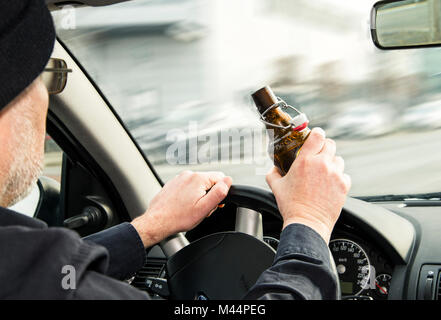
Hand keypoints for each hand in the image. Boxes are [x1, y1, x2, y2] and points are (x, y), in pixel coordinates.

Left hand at [131, 171, 232, 246]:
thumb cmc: (178, 218)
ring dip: (199, 196)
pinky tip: (183, 207)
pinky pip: (188, 187)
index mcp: (198, 178)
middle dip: (209, 195)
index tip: (213, 203)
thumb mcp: (204, 208)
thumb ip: (219, 192)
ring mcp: (179, 178)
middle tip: (201, 209)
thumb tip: (228, 181)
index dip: (220, 192)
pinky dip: (189, 196)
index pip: (221, 178)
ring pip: (199, 185)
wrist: (157, 221)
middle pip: (209, 182)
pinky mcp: (174, 183)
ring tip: (191, 209)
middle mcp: (188, 175)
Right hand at [266, 128, 350, 243]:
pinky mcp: (343, 185)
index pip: (317, 135)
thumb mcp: (276, 186)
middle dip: (324, 147)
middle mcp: (322, 164)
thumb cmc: (292, 206)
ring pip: (338, 159)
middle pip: (330, 144)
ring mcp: (335, 174)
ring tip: (324, 173)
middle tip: (318, 155)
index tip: (314, 137)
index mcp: (305, 161)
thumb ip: (273, 173)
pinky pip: (344, 174)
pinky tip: (330, 184)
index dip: (316, 134)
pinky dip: (339, 177)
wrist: (307, 223)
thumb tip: (273, 168)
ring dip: (332, 163)